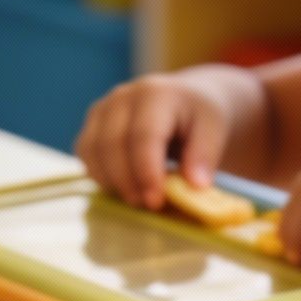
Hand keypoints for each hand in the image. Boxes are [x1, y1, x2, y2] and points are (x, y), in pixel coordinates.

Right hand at [76, 74, 236, 210]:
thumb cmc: (200, 117)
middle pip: (111, 144)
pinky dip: (102, 177)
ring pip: (92, 152)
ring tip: (140, 198)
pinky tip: (126, 187)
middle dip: (127, 182)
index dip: (146, 172)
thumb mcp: (214, 129)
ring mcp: (102, 109)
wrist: (185, 100)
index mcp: (155, 94)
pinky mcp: (92, 125)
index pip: (143, 136)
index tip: (156, 202)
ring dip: (112, 182)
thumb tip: (196, 186)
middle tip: (148, 206)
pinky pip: (86, 156)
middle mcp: (122, 97)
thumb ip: (205, 155)